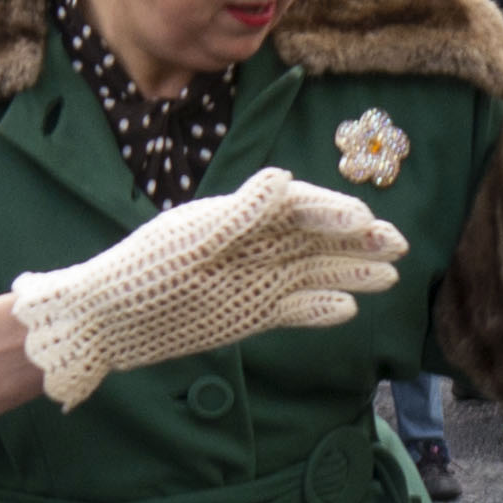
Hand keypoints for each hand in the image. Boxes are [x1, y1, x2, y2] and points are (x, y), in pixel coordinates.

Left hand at [7, 167, 406, 407]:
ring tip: (391, 274)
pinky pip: (292, 309)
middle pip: (314, 240)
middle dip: (356, 241)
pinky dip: (318, 309)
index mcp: (235, 218)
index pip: (294, 209)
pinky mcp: (246, 315)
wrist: (104, 322)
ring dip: (350, 272)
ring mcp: (252, 282)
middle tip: (398, 243)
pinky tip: (346, 309)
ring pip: (313, 273)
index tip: (362, 219)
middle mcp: (250, 247)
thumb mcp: (190, 242)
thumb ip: (240, 215)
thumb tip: (283, 179)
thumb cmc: (139, 273)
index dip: (329, 211)